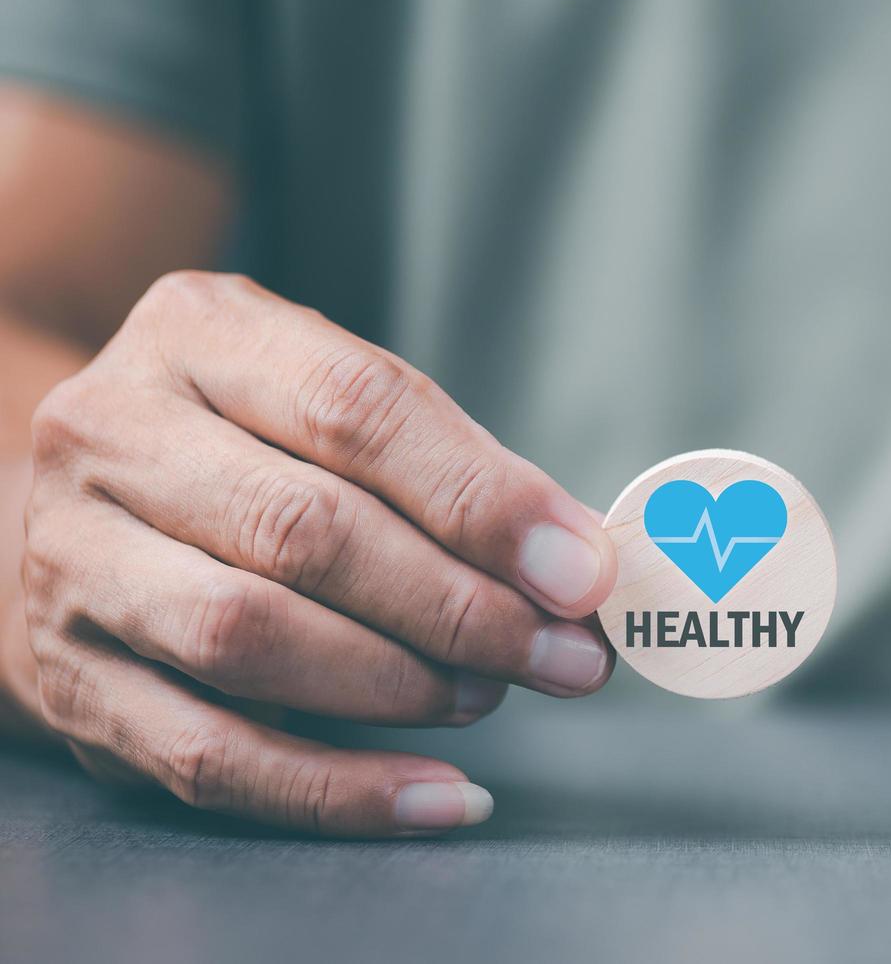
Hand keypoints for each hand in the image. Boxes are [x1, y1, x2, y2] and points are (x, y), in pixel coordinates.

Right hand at [16, 271, 617, 835]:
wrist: (80, 512)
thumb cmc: (248, 454)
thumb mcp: (330, 411)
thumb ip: (451, 472)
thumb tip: (579, 566)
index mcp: (199, 334)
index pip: (357, 407)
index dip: (484, 499)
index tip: (583, 570)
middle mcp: (112, 434)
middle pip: (305, 529)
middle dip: (461, 605)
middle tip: (564, 654)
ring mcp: (71, 561)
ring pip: (249, 636)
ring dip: (401, 683)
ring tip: (490, 694)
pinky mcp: (69, 683)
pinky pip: (210, 757)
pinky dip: (338, 791)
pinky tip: (436, 794)